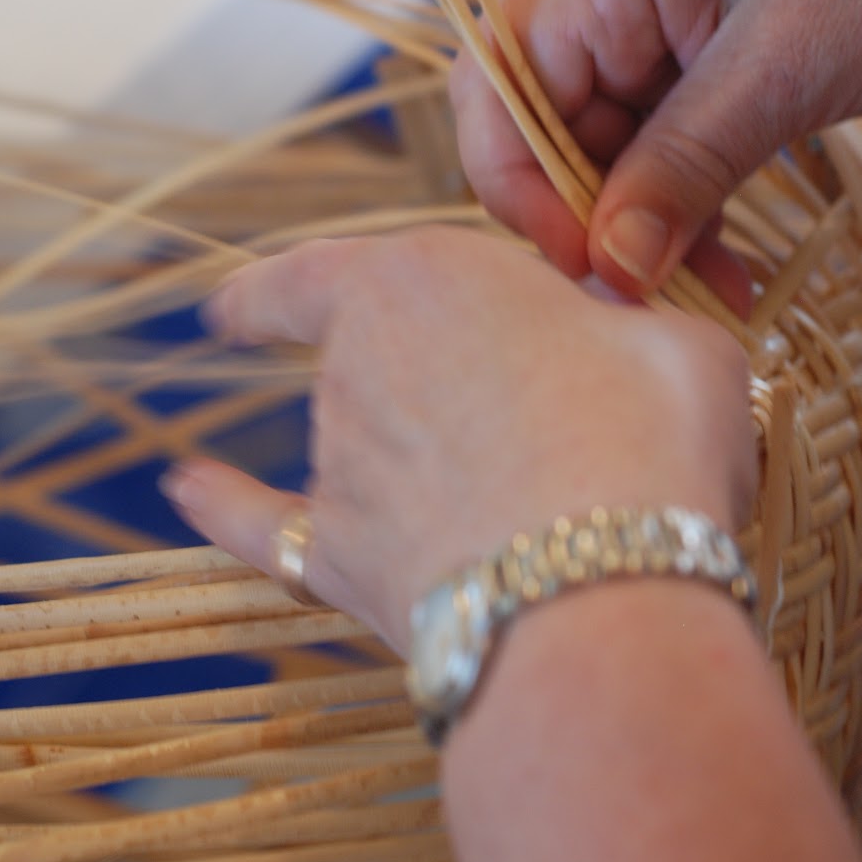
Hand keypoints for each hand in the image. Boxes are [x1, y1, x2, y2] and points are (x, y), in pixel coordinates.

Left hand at [161, 226, 754, 653]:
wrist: (601, 591)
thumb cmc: (649, 437)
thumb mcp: (675, 342)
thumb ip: (625, 327)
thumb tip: (617, 341)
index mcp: (425, 278)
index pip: (328, 269)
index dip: (284, 283)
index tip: (242, 297)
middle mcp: (357, 362)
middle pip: (377, 361)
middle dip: (439, 380)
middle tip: (540, 414)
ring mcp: (341, 465)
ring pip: (357, 443)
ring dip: (411, 456)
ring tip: (523, 492)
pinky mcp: (344, 564)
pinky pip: (269, 529)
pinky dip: (226, 508)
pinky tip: (186, 489)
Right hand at [452, 0, 861, 293]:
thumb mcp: (781, 68)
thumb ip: (682, 167)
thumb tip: (609, 265)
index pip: (502, 84)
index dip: (522, 186)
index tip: (584, 265)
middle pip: (546, 121)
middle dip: (593, 218)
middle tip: (653, 300)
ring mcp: (648, 9)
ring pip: (604, 142)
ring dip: (645, 224)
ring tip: (714, 293)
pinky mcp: (694, 42)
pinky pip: (657, 137)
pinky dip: (683, 199)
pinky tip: (724, 258)